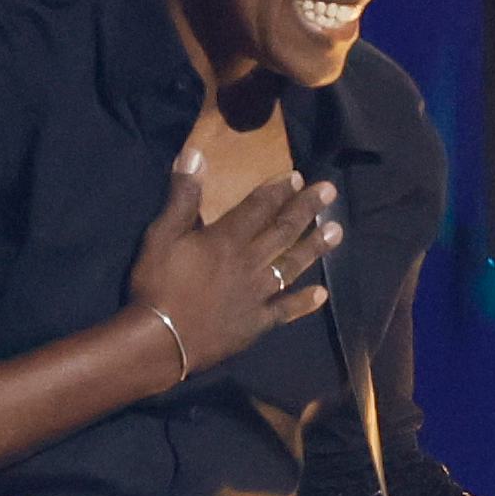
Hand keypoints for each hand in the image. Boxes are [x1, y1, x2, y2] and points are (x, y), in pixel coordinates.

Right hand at [125, 147, 339, 371]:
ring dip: (316, 248)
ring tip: (337, 231)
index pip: (258, 208)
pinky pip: (286, 310)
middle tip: (330, 192)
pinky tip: (322, 294)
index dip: (277, 191)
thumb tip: (195, 154)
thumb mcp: (161, 235)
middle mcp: (250, 263)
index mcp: (226, 240)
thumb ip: (181, 196)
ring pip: (293, 266)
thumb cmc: (157, 285)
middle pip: (284, 231)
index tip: (297, 176)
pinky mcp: (258, 323)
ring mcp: (258, 294)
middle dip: (307, 209)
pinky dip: (304, 302)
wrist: (162, 341)